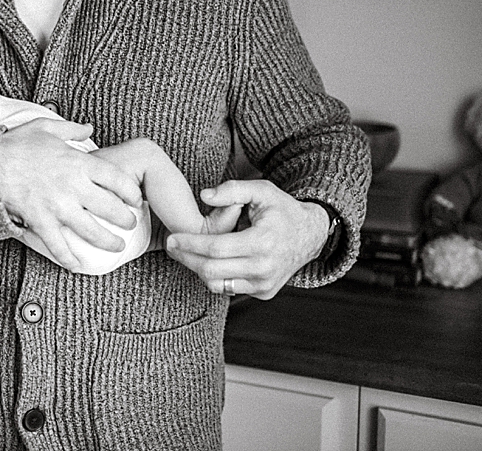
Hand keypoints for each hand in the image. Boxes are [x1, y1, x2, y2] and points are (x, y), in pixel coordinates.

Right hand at [0, 118, 142, 271]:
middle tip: (130, 224)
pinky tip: (77, 265)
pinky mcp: (41, 221)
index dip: (131, 191)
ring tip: (117, 246)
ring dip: (108, 241)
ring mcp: (58, 206)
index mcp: (78, 162)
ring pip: (92, 231)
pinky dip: (69, 258)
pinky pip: (59, 245)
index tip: (135, 198)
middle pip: (110, 208)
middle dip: (125, 219)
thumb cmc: (15, 145)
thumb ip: (71, 128)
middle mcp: (73, 186)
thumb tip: (89, 127)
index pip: (117, 179)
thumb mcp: (45, 128)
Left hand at [164, 179, 328, 299]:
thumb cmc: (282, 209)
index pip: (216, 249)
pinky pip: (229, 289)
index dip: (189, 244)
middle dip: (186, 258)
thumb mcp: (261, 190)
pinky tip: (207, 260)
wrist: (310, 235)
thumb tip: (204, 195)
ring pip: (217, 284)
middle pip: (212, 270)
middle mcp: (265, 268)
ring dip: (197, 269)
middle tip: (171, 246)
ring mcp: (265, 284)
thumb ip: (232, 189)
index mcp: (263, 242)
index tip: (172, 238)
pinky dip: (215, 276)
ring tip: (186, 252)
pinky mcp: (264, 292)